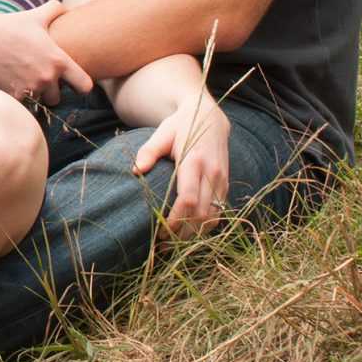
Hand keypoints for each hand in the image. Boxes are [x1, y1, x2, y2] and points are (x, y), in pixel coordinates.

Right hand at [0, 0, 92, 104]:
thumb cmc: (10, 25)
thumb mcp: (36, 15)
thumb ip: (56, 10)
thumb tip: (68, 9)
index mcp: (58, 60)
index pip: (85, 85)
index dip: (80, 85)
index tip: (72, 83)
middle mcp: (47, 78)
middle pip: (57, 99)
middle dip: (50, 92)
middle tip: (39, 80)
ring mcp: (30, 89)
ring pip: (38, 103)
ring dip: (33, 96)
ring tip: (24, 82)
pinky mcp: (13, 96)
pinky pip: (22, 105)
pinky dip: (18, 98)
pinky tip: (11, 84)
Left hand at [132, 92, 229, 239]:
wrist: (211, 118)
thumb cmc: (181, 126)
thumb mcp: (163, 133)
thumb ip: (149, 151)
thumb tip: (135, 170)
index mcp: (194, 160)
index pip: (188, 198)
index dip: (176, 219)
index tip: (161, 230)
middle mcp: (212, 172)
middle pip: (201, 213)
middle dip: (183, 232)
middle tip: (163, 243)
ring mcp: (222, 179)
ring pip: (212, 216)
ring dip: (195, 233)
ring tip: (175, 241)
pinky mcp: (226, 184)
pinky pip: (219, 212)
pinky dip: (206, 225)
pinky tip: (190, 231)